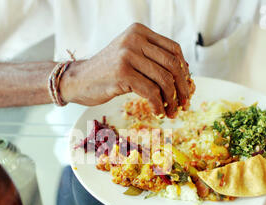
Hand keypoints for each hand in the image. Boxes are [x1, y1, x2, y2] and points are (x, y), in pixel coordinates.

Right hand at [60, 23, 190, 117]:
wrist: (78, 80)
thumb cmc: (107, 72)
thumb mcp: (130, 58)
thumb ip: (152, 60)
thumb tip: (184, 76)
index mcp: (139, 32)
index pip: (174, 49)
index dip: (184, 71)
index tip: (187, 88)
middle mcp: (135, 39)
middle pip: (172, 64)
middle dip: (182, 88)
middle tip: (185, 104)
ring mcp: (128, 55)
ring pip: (163, 79)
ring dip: (172, 100)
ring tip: (171, 112)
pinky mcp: (123, 73)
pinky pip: (151, 92)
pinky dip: (158, 105)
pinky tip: (158, 113)